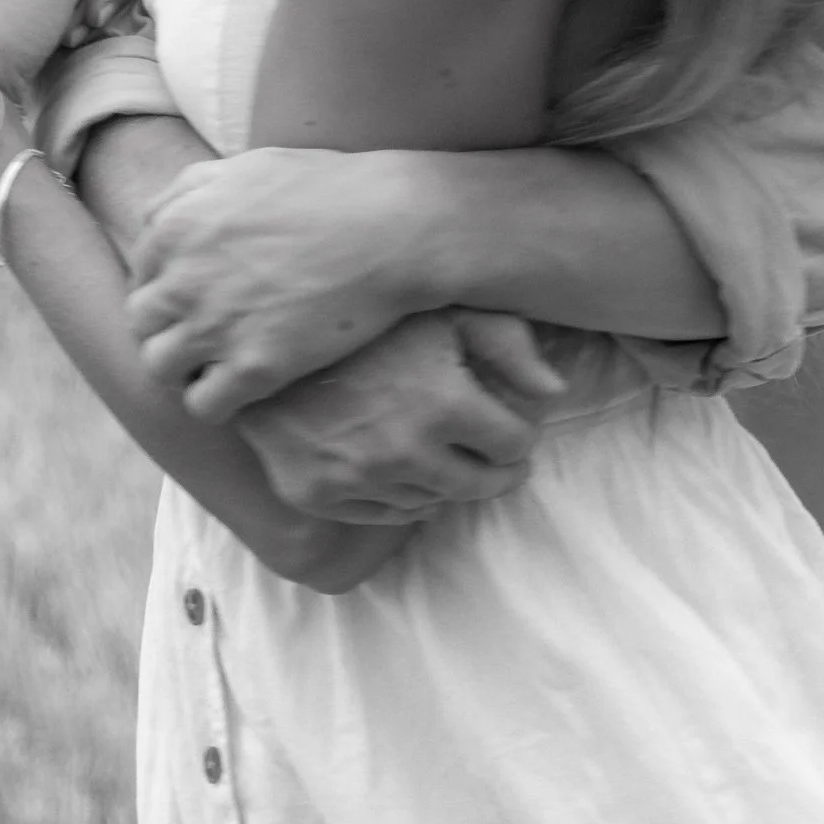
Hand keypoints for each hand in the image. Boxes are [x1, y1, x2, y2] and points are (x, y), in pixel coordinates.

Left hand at [128, 147, 438, 419]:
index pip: (140, 276)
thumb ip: (187, 191)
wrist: (393, 226)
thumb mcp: (245, 168)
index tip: (199, 299)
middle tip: (206, 334)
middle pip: (142, 323)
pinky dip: (217, 403)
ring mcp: (215, 326)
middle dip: (169, 329)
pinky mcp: (254, 368)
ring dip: (184, 370)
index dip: (169, 290)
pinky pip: (202, 406)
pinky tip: (246, 389)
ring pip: (160, 368)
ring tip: (219, 365)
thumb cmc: (328, 190)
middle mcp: (183, 279)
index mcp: (176, 228)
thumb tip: (156, 224)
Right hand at [235, 313, 550, 525]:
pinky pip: (385, 513)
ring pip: (434, 503)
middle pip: (481, 486)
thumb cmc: (364, 315)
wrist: (267, 332)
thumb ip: (508, 342)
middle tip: (493, 451)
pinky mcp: (318, 495)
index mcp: (444, 403)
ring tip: (443, 451)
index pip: (515, 445)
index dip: (518, 432)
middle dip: (495, 467)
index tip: (510, 422)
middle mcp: (404, 451)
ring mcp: (357, 479)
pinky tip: (403, 465)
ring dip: (447, 481)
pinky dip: (402, 494)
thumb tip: (557, 391)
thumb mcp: (442, 310)